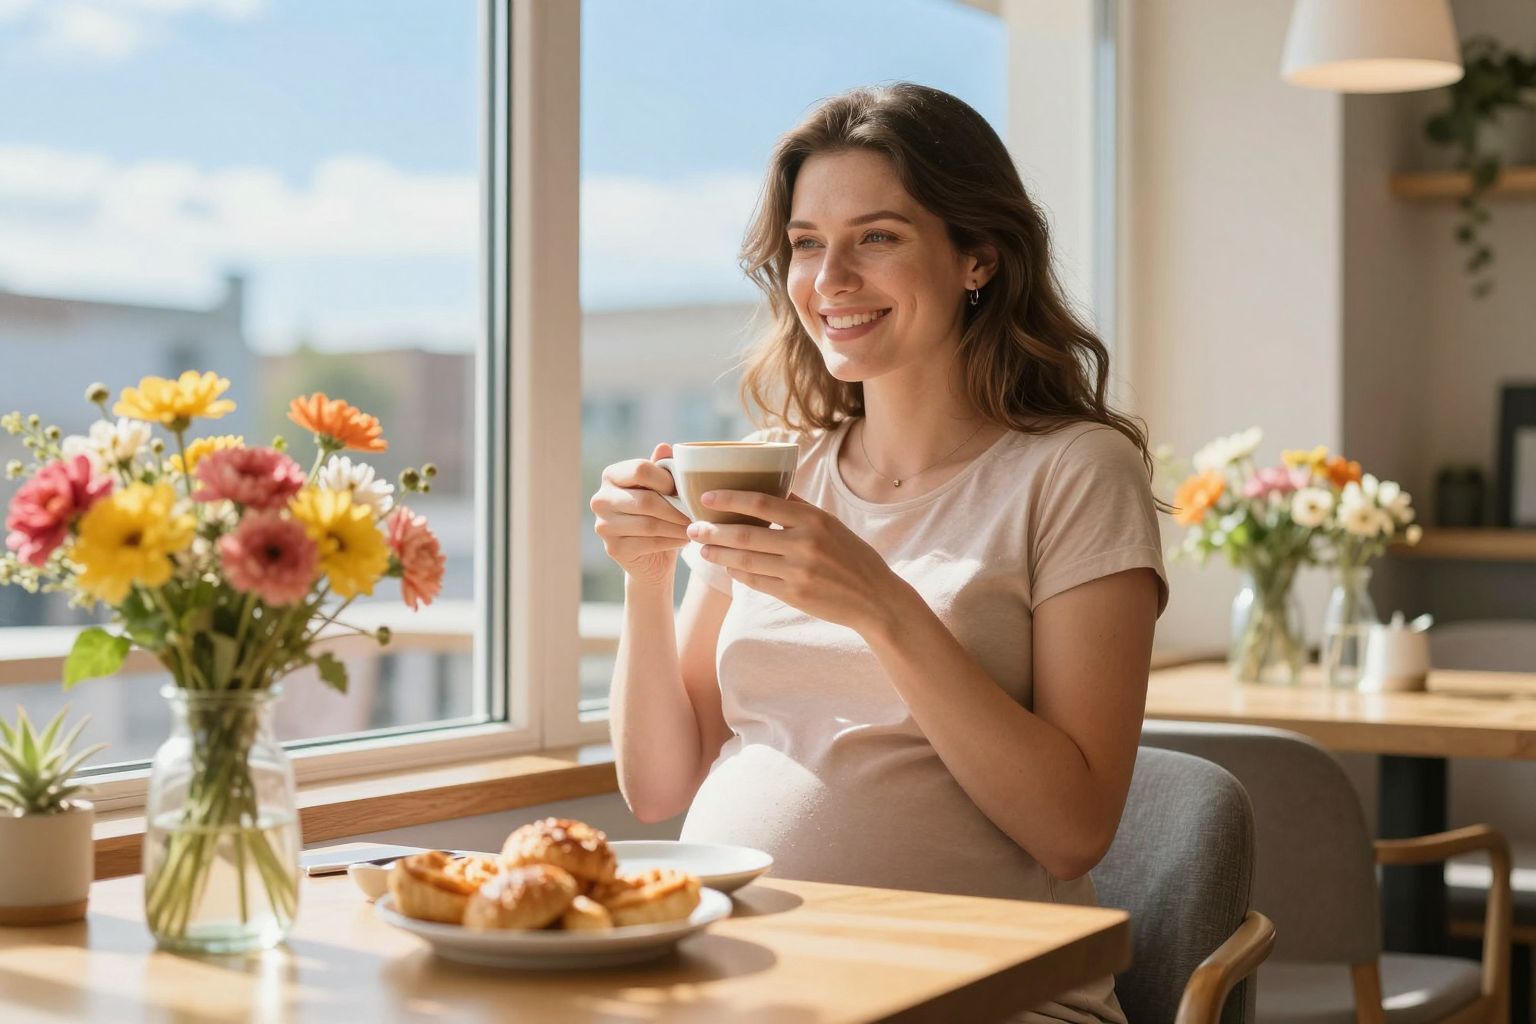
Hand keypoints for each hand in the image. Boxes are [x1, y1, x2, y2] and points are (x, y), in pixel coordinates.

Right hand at [590, 443, 691, 586]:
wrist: (651, 555)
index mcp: (611, 476)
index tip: (682, 490)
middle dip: (676, 508)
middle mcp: (601, 499)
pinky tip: (685, 539)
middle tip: (696, 513)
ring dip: (677, 526)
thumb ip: (662, 469)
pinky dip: (672, 541)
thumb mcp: (661, 489)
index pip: (639, 469)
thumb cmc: (659, 513)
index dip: (666, 480)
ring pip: (649, 524)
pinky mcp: (613, 549)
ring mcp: (603, 526)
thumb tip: (664, 447)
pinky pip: (649, 543)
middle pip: (645, 500)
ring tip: (695, 526)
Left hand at [687, 490, 909, 633]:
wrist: (875, 598)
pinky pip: (755, 581)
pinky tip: (727, 566)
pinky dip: (737, 573)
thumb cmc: (852, 556)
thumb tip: (769, 486)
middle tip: (693, 527)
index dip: (729, 499)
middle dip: (713, 530)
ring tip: (702, 548)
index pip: (761, 503)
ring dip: (718, 553)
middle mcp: (804, 543)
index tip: (706, 497)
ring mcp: (798, 571)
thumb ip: (800, 508)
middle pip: (745, 533)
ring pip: (745, 559)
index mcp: (813, 519)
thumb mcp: (831, 524)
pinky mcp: (794, 595)